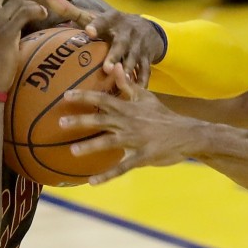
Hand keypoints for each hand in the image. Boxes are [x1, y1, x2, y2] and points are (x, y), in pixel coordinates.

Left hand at [46, 0, 164, 87]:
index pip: (103, 21)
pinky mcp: (147, 58)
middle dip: (114, 55)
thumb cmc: (110, 25)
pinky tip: (138, 90)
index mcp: (112, 20)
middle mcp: (126, 32)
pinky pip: (146, 70)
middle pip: (120, 44)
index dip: (97, 25)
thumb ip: (69, 9)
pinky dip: (143, 80)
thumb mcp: (93, 16)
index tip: (89, 31)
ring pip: (134, 59)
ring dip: (129, 69)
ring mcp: (138, 45)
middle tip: (106, 67)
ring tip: (122, 80)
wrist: (147, 29)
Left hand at [58, 74, 194, 183]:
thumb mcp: (146, 97)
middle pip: (101, 119)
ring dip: (90, 146)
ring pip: (109, 142)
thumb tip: (115, 66)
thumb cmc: (163, 116)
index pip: (103, 99)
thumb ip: (128, 84)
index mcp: (128, 108)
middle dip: (81, 120)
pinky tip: (92, 181)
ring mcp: (135, 140)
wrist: (187, 134)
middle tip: (61, 122)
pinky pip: (123, 167)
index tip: (66, 95)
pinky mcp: (142, 156)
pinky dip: (107, 175)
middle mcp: (129, 122)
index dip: (84, 96)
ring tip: (73, 151)